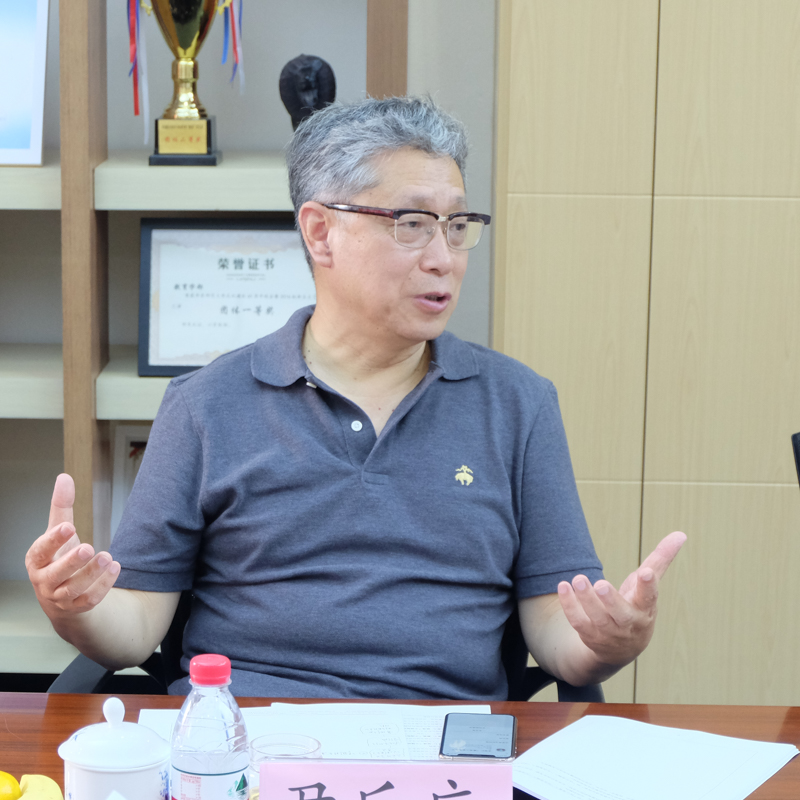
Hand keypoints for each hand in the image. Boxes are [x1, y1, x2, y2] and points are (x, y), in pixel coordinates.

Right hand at [25, 473, 119, 621]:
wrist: (61, 596)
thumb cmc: (58, 558)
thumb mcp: (58, 533)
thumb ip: (62, 507)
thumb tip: (64, 477)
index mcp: (38, 560)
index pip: (41, 551)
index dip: (53, 540)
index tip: (69, 527)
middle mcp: (45, 581)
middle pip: (55, 575)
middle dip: (72, 563)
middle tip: (89, 548)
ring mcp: (60, 596)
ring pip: (73, 590)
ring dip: (91, 574)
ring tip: (108, 557)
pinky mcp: (77, 607)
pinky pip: (89, 600)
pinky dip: (103, 586)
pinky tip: (115, 568)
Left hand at [557, 531, 686, 668]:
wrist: (620, 650)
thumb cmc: (637, 608)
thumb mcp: (649, 588)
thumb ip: (660, 561)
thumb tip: (681, 534)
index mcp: (645, 609)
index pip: (650, 598)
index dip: (649, 586)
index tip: (646, 573)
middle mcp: (628, 624)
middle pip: (621, 614)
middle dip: (611, 600)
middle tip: (601, 583)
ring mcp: (609, 632)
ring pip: (597, 618)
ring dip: (586, 600)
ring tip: (579, 579)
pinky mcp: (589, 635)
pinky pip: (578, 622)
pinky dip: (570, 605)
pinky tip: (564, 586)